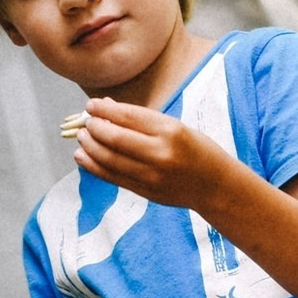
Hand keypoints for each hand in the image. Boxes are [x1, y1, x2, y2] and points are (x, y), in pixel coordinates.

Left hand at [71, 98, 226, 210]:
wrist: (216, 186)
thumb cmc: (197, 150)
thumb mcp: (176, 127)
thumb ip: (142, 120)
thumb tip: (106, 107)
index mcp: (171, 131)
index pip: (128, 117)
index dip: (105, 110)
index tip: (91, 105)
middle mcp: (160, 153)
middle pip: (115, 139)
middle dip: (94, 128)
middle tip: (85, 123)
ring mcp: (151, 175)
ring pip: (109, 159)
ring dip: (89, 146)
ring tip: (81, 137)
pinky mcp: (145, 191)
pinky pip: (112, 177)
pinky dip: (93, 166)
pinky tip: (82, 156)